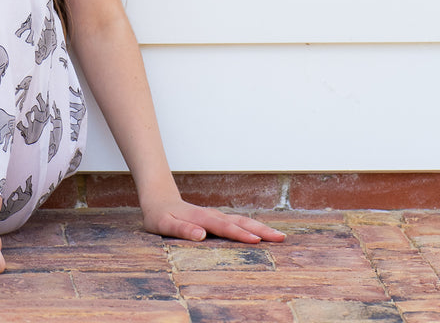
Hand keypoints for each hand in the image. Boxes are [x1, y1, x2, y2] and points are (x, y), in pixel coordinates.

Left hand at [142, 196, 285, 243]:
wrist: (158, 198)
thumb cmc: (158, 215)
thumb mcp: (162, 223)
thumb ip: (181, 229)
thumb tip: (201, 234)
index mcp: (200, 218)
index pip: (222, 227)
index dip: (239, 234)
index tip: (256, 240)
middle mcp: (211, 215)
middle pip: (238, 221)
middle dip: (260, 229)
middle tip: (280, 238)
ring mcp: (215, 216)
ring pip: (241, 220)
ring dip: (259, 227)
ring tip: (279, 236)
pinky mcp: (216, 219)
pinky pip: (237, 222)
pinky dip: (253, 227)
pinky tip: (263, 234)